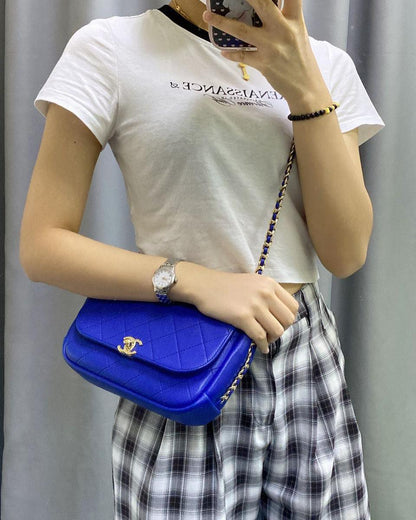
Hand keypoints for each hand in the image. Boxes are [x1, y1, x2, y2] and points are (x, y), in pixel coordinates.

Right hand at [173, 264, 298, 353]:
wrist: (204, 286)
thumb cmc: (226, 286)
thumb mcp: (253, 282)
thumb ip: (268, 293)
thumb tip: (280, 314)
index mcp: (270, 284)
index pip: (293, 306)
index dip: (288, 319)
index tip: (278, 323)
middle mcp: (266, 293)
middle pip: (288, 320)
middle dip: (281, 330)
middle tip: (270, 333)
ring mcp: (255, 305)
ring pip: (277, 330)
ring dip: (272, 339)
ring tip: (264, 340)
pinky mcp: (243, 317)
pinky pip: (260, 337)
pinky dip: (262, 346)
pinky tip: (259, 347)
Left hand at [202, 0, 330, 111]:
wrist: (306, 88)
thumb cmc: (301, 59)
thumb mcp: (298, 33)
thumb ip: (284, 19)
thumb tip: (265, 8)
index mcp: (295, 20)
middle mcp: (283, 30)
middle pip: (262, 3)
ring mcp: (271, 47)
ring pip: (242, 30)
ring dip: (222, 23)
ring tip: (207, 17)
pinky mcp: (263, 63)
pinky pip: (242, 56)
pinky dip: (231, 53)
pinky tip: (223, 51)